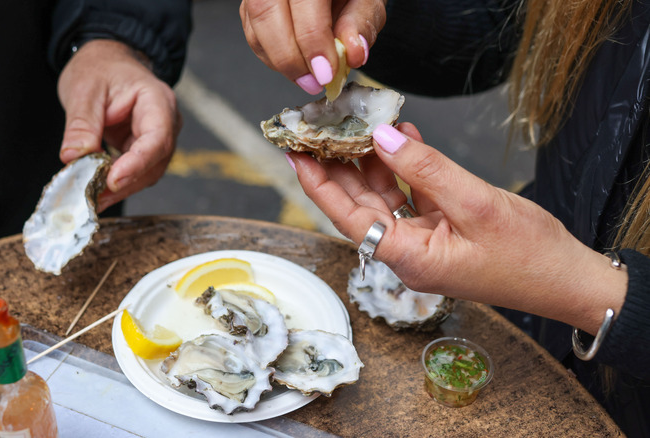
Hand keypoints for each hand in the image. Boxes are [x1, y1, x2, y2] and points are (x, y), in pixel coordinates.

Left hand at [57, 39, 180, 211]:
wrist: (107, 62)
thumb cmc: (101, 68)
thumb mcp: (84, 90)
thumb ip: (81, 125)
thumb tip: (73, 157)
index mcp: (157, 101)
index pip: (156, 138)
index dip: (137, 163)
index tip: (112, 180)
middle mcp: (166, 122)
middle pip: (154, 162)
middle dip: (125, 182)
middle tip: (93, 196)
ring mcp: (158, 138)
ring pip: (147, 173)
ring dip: (120, 188)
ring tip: (91, 197)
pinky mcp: (144, 150)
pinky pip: (135, 172)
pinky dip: (116, 183)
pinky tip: (96, 190)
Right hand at [240, 0, 386, 93]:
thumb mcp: (366, 0)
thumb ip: (361, 23)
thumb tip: (353, 53)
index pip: (304, 3)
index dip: (313, 43)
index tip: (326, 73)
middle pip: (266, 13)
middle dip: (289, 57)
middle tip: (313, 82)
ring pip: (255, 27)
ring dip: (278, 61)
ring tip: (306, 78)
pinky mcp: (251, 4)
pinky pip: (252, 35)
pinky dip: (271, 57)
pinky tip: (295, 64)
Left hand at [286, 122, 626, 333]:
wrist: (567, 279)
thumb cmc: (528, 254)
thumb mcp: (475, 204)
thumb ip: (425, 169)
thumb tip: (384, 138)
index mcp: (407, 257)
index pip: (348, 217)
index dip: (320, 185)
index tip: (297, 155)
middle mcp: (407, 252)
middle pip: (360, 205)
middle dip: (339, 168)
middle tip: (320, 132)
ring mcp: (423, 242)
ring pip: (384, 197)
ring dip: (373, 162)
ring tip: (359, 126)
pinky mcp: (441, 231)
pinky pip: (411, 196)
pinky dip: (405, 168)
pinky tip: (400, 138)